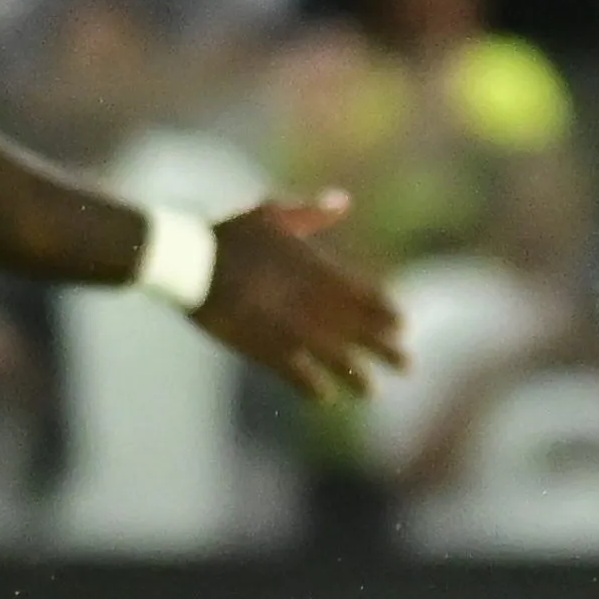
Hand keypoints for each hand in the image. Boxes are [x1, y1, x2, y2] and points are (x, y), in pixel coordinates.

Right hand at [193, 193, 407, 402]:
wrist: (191, 261)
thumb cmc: (231, 235)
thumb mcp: (274, 215)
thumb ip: (311, 213)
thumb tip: (342, 200)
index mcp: (318, 270)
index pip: (365, 295)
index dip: (385, 313)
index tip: (402, 326)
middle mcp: (313, 302)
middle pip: (359, 329)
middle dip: (385, 348)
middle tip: (407, 366)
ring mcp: (291, 327)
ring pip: (335, 356)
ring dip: (356, 375)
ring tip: (371, 391)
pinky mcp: (265, 347)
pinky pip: (297, 373)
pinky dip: (312, 386)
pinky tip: (325, 398)